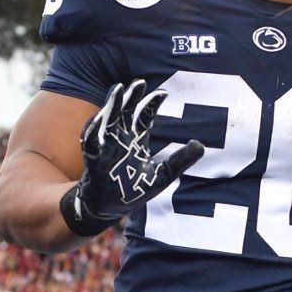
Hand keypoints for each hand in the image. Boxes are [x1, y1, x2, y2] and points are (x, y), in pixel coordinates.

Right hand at [66, 80, 205, 230]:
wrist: (110, 208)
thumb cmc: (134, 190)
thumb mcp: (163, 175)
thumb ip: (180, 160)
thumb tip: (200, 145)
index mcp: (136, 140)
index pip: (144, 116)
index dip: (152, 104)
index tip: (164, 93)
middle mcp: (120, 139)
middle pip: (124, 112)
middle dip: (130, 97)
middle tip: (139, 83)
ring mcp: (105, 147)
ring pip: (107, 120)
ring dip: (111, 105)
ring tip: (118, 90)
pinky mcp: (93, 158)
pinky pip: (91, 141)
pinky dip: (94, 129)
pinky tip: (100, 118)